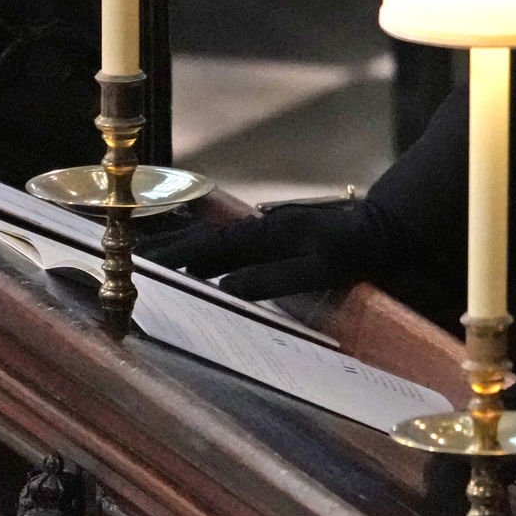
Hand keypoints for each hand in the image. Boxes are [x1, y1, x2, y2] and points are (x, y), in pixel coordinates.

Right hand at [163, 196, 392, 301]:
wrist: (386, 228)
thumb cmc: (355, 251)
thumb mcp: (320, 268)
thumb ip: (274, 277)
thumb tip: (227, 287)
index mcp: (265, 235)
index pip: (208, 247)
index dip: (175, 256)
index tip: (141, 264)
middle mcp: (260, 228)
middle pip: (204, 239)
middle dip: (166, 248)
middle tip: (129, 260)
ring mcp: (267, 230)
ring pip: (214, 239)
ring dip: (182, 248)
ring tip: (149, 260)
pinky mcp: (275, 236)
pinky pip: (230, 243)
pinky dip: (205, 251)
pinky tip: (198, 263)